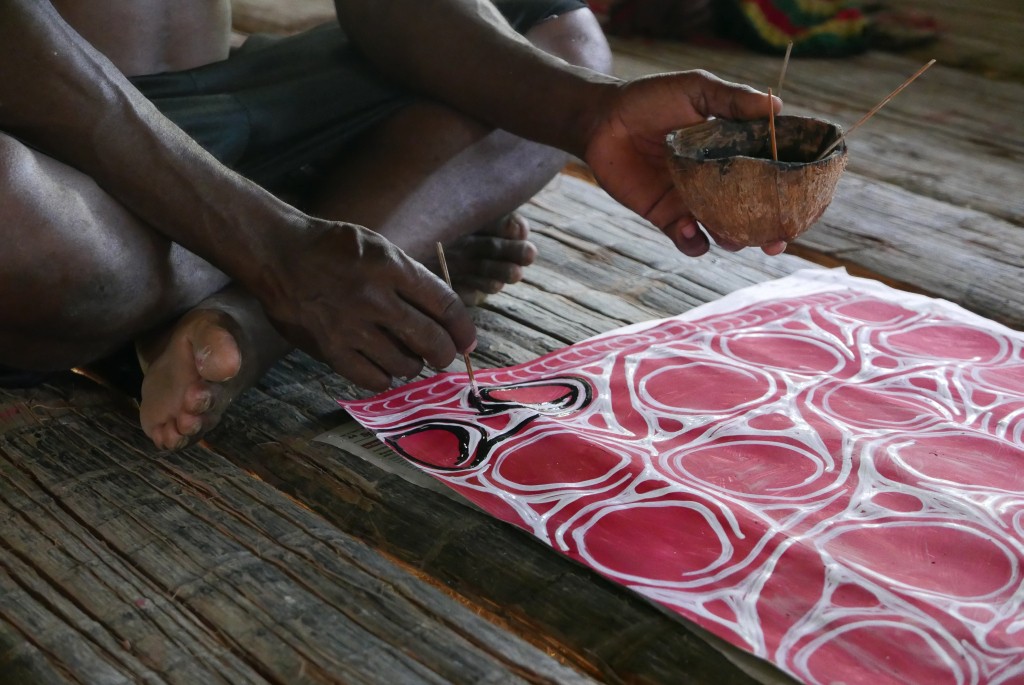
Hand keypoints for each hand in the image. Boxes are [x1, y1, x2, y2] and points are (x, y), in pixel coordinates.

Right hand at [255, 219, 475, 390]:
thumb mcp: (379, 247)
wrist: (278, 253)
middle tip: (442, 355)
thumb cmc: (334, 249)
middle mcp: (374, 298)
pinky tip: (382, 368)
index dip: (463, 328)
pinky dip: (384, 378)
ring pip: (404, 364)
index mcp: (391, 267)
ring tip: (407, 357)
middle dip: (444, 353)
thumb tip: (445, 317)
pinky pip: (372, 379)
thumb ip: (410, 279)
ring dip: (413, 365)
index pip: (445, 305)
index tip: (467, 341)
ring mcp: (351, 326)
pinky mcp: (329, 349)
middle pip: (430, 340)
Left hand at [583, 70, 785, 256]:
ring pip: (725, 231)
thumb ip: (733, 101)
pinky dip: (694, 241)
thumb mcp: (697, 90)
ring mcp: (696, 200)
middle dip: (770, 231)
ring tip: (734, 237)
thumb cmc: (651, 99)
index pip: (774, 175)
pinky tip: (691, 231)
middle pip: (756, 212)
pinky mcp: (668, 216)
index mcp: (738, 151)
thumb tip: (778, 106)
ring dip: (734, 240)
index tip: (809, 204)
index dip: (794, 192)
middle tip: (777, 241)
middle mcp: (722, 180)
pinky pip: (688, 238)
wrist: (603, 120)